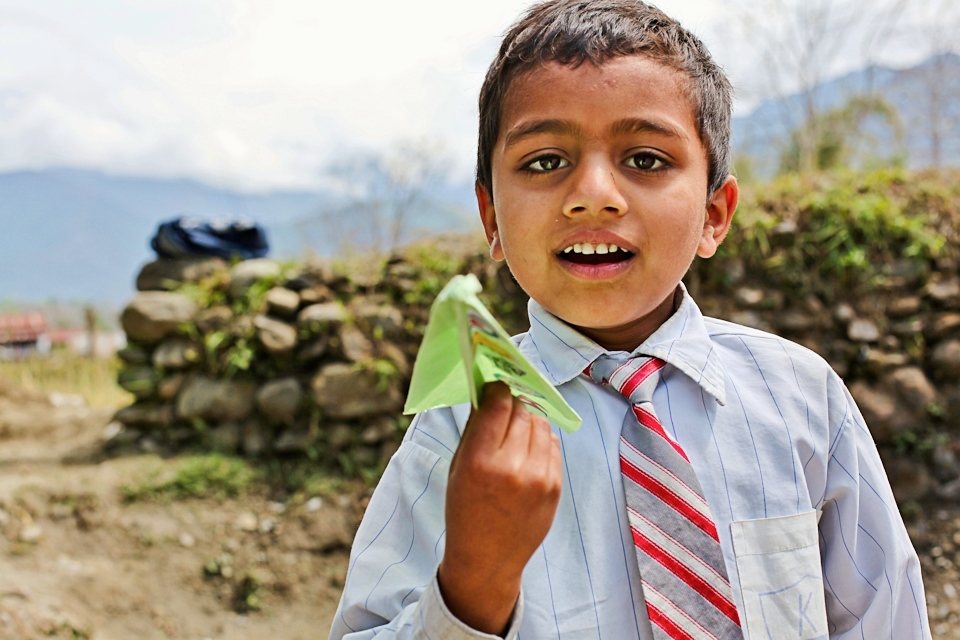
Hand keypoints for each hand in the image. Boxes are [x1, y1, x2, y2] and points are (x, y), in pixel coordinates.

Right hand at [438, 382, 561, 635]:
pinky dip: (541, 440)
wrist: (487, 560)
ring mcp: (538, 478)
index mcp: (479, 462)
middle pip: (521, 411)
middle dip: (512, 405)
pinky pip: (553, 445)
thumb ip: (473, 430)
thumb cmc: (465, 511)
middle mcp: (512, 467)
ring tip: (516, 432)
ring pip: (540, 424)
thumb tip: (486, 392)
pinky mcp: (555, 486)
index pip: (498, 405)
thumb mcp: (457, 469)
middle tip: (504, 408)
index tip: (494, 387)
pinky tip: (528, 451)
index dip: (497, 390)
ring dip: (528, 420)